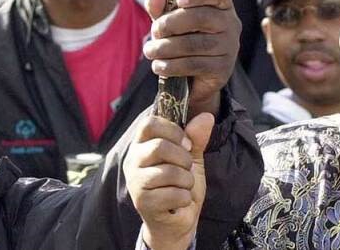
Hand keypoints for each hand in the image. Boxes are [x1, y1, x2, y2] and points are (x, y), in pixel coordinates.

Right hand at [125, 113, 213, 249]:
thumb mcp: (191, 159)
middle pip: (159, 146)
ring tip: (182, 187)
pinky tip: (179, 202)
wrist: (176, 222)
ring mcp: (135, 182)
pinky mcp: (143, 202)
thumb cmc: (179, 186)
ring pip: (169, 172)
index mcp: (141, 145)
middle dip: (183, 159)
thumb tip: (206, 116)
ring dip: (186, 181)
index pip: (149, 124)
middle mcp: (133, 161)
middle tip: (187, 169)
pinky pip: (173, 194)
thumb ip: (196, 138)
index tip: (187, 143)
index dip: (173, 130)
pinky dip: (184, 198)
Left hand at [143, 0, 240, 115]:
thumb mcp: (169, 21)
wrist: (193, 79)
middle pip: (202, 17)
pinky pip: (195, 65)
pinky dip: (172, 65)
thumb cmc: (182, 38)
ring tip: (150, 50)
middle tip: (155, 31)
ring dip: (167, 47)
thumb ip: (161, 7)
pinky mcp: (223, 68)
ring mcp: (229, 47)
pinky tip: (159, 66)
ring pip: (195, 43)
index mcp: (221, 5)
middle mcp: (230, 23)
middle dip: (172, 23)